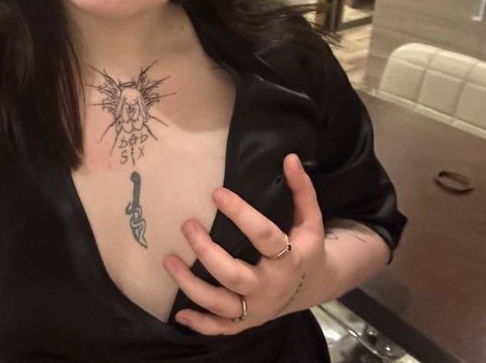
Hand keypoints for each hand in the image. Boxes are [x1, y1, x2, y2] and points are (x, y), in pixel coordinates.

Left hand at [162, 153, 327, 334]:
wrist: (316, 286)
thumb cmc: (307, 246)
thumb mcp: (311, 219)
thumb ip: (301, 189)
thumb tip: (289, 157)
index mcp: (289, 259)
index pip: (263, 236)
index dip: (240, 214)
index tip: (217, 193)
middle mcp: (270, 287)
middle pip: (234, 274)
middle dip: (206, 251)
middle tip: (187, 225)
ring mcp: (257, 308)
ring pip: (220, 303)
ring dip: (191, 285)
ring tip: (168, 260)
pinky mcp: (247, 321)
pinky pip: (221, 328)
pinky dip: (200, 324)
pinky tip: (178, 312)